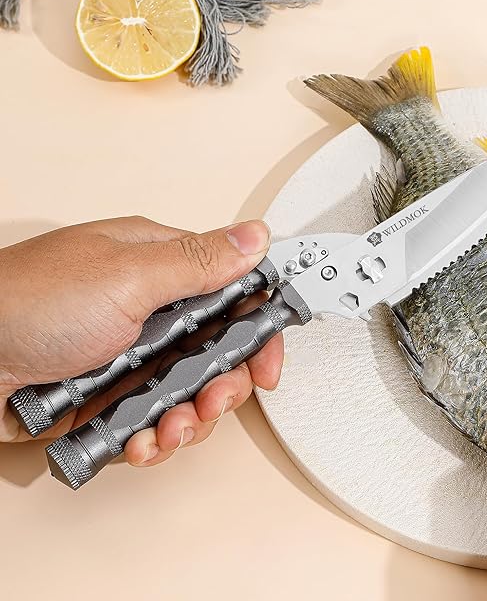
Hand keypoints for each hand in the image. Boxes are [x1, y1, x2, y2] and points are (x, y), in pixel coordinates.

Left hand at [0, 216, 281, 468]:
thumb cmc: (27, 303)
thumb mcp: (126, 277)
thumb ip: (199, 262)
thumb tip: (256, 236)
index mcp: (162, 266)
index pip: (236, 293)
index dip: (259, 330)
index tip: (267, 364)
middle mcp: (153, 309)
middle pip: (220, 351)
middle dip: (223, 384)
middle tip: (212, 399)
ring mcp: (134, 355)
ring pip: (191, 391)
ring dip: (190, 418)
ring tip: (169, 428)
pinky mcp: (114, 394)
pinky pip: (155, 419)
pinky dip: (154, 438)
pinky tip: (141, 441)